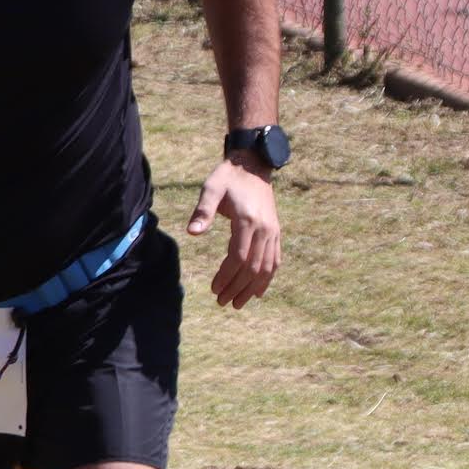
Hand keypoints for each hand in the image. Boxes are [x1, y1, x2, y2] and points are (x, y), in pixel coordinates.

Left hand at [188, 159, 282, 307]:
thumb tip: (192, 233)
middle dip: (237, 288)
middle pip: (253, 267)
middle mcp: (265, 229)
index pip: (238, 257)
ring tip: (238, 303)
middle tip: (222, 302)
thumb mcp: (211, 189)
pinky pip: (275, 260)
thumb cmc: (227, 178)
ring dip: (252, 288)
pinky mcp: (276, 232)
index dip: (226, 276)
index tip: (214, 289)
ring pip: (266, 268)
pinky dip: (268, 278)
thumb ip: (203, 211)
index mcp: (248, 220)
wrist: (253, 165)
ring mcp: (273, 231)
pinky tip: (258, 292)